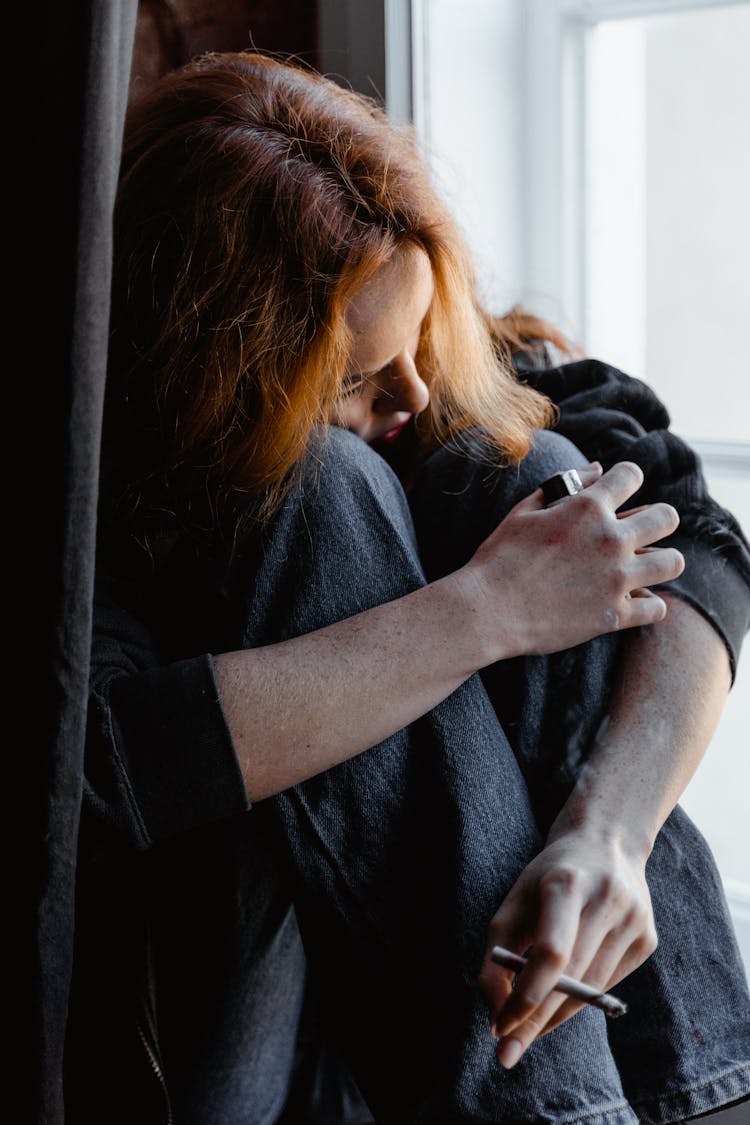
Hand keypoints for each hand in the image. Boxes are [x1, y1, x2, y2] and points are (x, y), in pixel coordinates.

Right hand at [463, 461, 683, 659]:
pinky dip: (647, 605)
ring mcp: (616, 579)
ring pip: (672, 562)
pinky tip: (632, 602)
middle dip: (657, 520)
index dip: (627, 479)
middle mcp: (610, 540)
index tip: (620, 490)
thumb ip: (564, 486)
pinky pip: (657, 608)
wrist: (487, 610)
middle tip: (641, 531)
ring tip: (644, 568)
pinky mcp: (614, 615)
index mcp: (587, 508)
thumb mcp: (525, 512)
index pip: (631, 475)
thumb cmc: (499, 558)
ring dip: (660, 562)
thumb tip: (597, 469)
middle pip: (667, 518)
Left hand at [477, 828, 656, 1068]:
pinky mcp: (649, 939)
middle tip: (506, 1051)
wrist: (605, 842)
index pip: (551, 952)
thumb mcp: (513, 902)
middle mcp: (608, 899)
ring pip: (591, 991)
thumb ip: (496, 957)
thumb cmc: (548, 877)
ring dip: (555, 1016)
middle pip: (571, 978)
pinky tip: (565, 989)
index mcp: (567, 882)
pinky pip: (607, 986)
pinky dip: (581, 999)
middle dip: (535, 1020)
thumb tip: (496, 1016)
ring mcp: (635, 920)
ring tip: (528, 1023)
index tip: (499, 1026)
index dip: (525, 995)